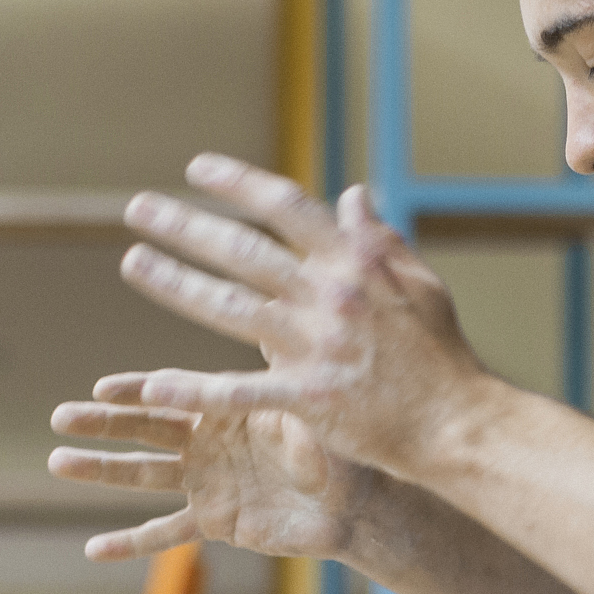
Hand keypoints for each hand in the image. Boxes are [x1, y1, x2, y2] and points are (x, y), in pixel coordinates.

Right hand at [47, 386, 375, 562]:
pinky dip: (131, 543)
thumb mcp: (311, 409)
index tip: (103, 389)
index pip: (171, 394)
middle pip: (145, 428)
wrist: (354, 506)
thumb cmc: (338, 449)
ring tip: (58, 462)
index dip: (138, 392)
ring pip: (143, 474)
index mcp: (224, 407)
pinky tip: (93, 550)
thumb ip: (283, 379)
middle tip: (60, 416)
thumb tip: (277, 322)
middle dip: (103, 423)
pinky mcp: (214, 521)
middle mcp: (207, 440)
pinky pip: (166, 533)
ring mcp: (206, 481)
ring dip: (101, 469)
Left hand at [98, 154, 494, 479]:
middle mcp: (331, 296)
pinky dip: (196, 388)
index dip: (238, 184)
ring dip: (176, 284)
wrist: (459, 424)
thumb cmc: (442, 356)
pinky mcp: (310, 398)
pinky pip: (240, 392)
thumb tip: (354, 194)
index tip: (197, 170)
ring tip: (134, 263)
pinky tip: (152, 385)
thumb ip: (380, 239)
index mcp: (356, 263)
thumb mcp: (421, 284)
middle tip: (138, 209)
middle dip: (186, 226)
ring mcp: (318, 347)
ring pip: (231, 308)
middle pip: (244, 251)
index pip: (286, 207)